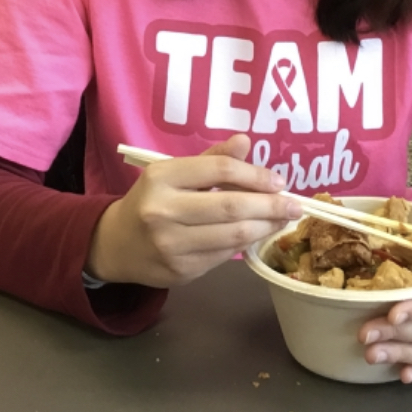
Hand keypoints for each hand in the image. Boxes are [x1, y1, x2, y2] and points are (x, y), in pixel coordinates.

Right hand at [87, 135, 300, 288]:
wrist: (116, 244)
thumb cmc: (152, 201)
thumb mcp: (174, 173)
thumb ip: (211, 159)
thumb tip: (246, 141)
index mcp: (161, 177)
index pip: (219, 170)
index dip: (255, 175)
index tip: (279, 181)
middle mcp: (163, 211)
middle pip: (231, 206)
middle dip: (270, 206)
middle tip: (296, 205)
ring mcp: (171, 245)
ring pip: (233, 235)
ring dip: (266, 227)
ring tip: (283, 219)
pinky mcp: (180, 271)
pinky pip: (224, 255)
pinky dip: (246, 243)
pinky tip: (257, 234)